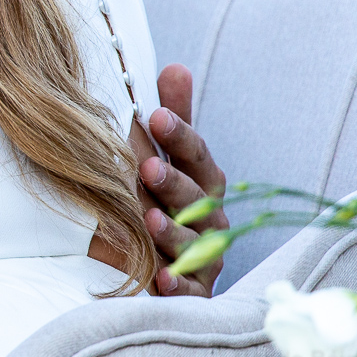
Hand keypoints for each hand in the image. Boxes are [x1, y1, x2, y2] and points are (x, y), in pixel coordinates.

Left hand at [135, 63, 228, 296]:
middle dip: (173, 183)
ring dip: (171, 231)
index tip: (157, 115)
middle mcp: (209, 217)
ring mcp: (204, 255)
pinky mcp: (193, 290)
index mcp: (202, 182)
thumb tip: (175, 67)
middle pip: (196, 198)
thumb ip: (174, 117)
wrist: (171, 265)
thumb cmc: (169, 201)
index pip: (196, 155)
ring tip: (148, 219)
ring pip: (192, 242)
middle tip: (147, 168)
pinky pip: (187, 289)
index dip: (180, 136)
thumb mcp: (170, 158)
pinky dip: (176, 284)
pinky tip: (160, 277)